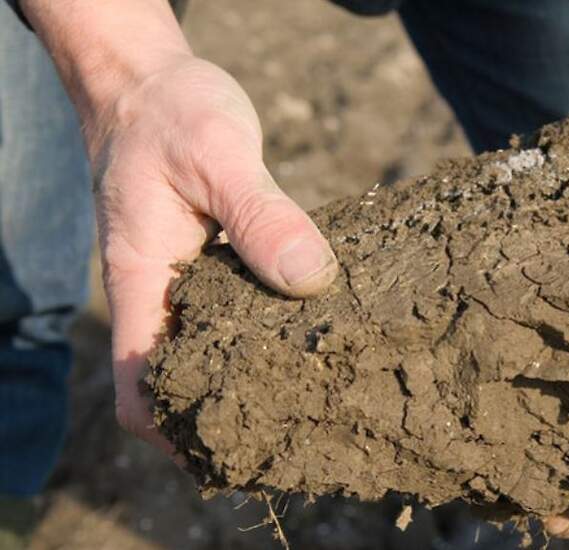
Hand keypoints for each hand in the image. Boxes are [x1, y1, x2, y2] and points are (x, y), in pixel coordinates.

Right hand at [91, 56, 338, 454]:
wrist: (154, 85)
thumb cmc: (173, 114)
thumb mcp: (219, 154)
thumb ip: (261, 216)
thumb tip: (311, 281)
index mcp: (141, 280)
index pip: (139, 387)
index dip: (177, 431)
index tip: (239, 448)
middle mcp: (161, 294)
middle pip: (181, 385)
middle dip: (229, 415)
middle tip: (306, 428)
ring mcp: (186, 282)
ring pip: (212, 352)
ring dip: (254, 376)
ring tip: (324, 394)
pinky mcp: (215, 265)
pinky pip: (237, 314)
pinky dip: (268, 331)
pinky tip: (319, 333)